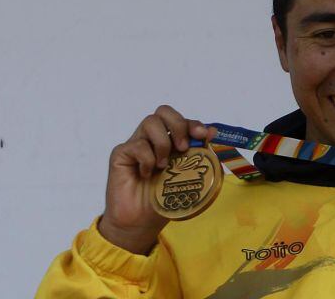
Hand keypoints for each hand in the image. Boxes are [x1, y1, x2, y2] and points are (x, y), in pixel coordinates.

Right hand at [98, 105, 209, 253]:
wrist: (140, 223)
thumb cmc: (163, 200)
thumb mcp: (187, 176)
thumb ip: (198, 153)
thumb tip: (212, 130)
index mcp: (170, 141)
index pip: (180, 120)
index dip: (192, 123)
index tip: (203, 134)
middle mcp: (153, 139)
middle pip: (163, 111)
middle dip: (178, 125)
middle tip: (182, 148)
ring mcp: (136, 144)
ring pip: (150, 122)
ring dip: (162, 143)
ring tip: (163, 166)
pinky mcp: (121, 154)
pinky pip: (136, 145)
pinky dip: (147, 159)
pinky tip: (146, 175)